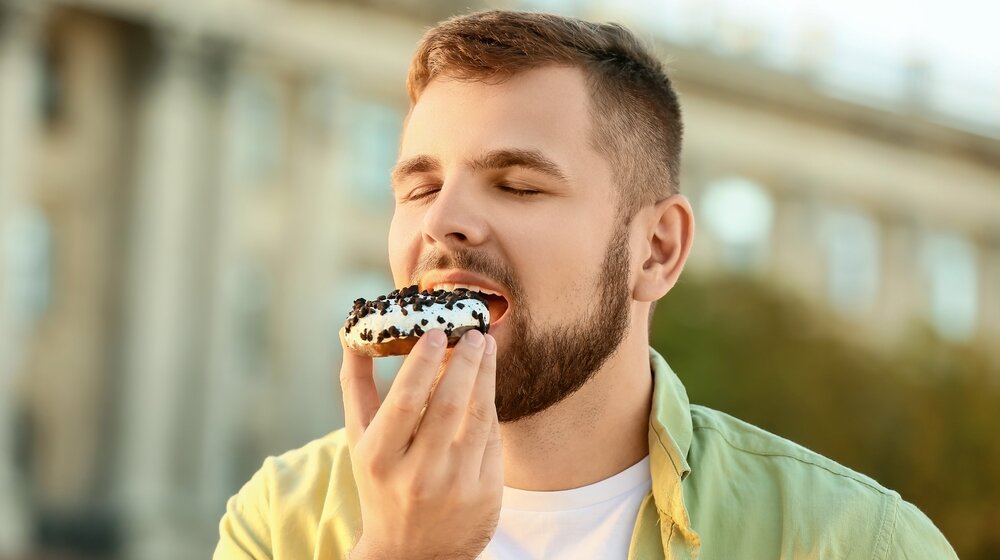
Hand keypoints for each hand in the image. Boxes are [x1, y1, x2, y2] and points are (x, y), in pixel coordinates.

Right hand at [339, 328, 502, 559]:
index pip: (405, 401)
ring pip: (477, 418)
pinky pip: (492, 440)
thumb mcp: (359, 440)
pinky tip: (487, 385)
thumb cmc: (381, 481)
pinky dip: (489, 408)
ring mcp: (455, 487)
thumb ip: (355, 385)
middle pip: (448, 405)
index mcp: (379, 458)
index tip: (437, 332)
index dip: (423, 363)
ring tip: (485, 347)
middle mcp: (416, 475)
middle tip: (473, 332)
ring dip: (485, 376)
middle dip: (464, 362)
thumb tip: (352, 331)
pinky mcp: (485, 495)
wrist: (409, 552)